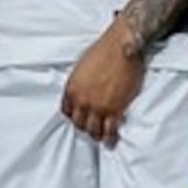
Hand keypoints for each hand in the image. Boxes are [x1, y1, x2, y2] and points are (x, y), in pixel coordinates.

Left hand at [60, 25, 147, 145]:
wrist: (121, 48)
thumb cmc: (104, 50)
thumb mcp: (82, 66)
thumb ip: (79, 82)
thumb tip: (83, 89)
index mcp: (71, 89)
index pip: (66, 112)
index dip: (73, 117)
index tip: (79, 118)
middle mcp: (81, 101)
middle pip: (78, 123)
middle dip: (84, 127)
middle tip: (91, 129)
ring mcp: (97, 107)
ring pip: (92, 130)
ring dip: (96, 134)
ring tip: (100, 136)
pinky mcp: (114, 110)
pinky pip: (109, 130)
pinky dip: (109, 137)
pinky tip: (110, 140)